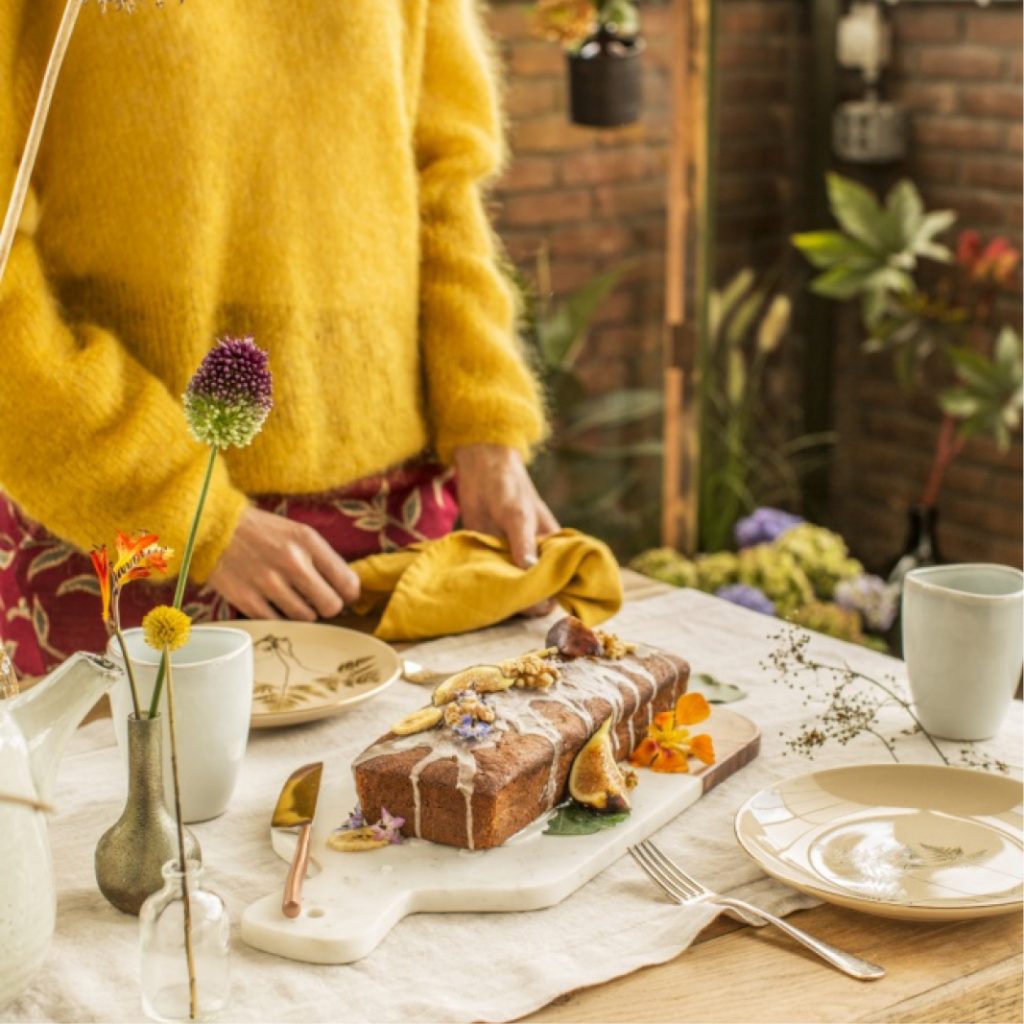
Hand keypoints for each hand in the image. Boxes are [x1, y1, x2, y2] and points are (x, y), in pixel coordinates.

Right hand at [207, 507, 359, 620]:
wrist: (213, 527)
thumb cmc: (261, 531)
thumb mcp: (298, 532)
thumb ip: (323, 558)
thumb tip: (347, 589)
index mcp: (308, 541)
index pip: (347, 582)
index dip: (348, 594)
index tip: (342, 594)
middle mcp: (291, 562)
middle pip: (331, 606)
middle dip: (328, 606)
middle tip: (318, 600)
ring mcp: (268, 582)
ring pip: (306, 618)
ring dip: (303, 612)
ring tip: (292, 598)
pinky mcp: (248, 599)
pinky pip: (278, 622)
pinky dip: (279, 617)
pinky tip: (273, 603)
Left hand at [454, 444, 558, 614]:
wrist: (480, 469)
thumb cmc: (508, 487)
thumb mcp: (518, 514)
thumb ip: (523, 543)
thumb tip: (529, 572)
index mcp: (554, 549)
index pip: (560, 583)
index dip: (551, 596)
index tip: (535, 602)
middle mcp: (536, 559)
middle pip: (537, 593)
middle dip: (526, 601)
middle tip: (508, 601)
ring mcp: (512, 561)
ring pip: (514, 591)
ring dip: (505, 597)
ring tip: (492, 597)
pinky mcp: (491, 559)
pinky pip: (494, 582)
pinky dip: (488, 589)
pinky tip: (479, 590)